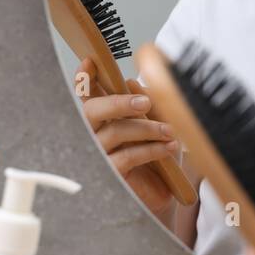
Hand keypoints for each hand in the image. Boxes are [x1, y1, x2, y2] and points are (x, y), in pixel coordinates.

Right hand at [74, 56, 180, 215]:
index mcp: (101, 119)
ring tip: (170, 130)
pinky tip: (169, 148)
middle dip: (117, 102)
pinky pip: (127, 157)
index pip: (85, 95)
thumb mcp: (157, 124)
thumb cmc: (157, 156)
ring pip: (115, 133)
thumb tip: (134, 83)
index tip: (90, 61)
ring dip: (147, 128)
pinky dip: (151, 149)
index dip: (83, 78)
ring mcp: (97, 157)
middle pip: (91, 111)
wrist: (163, 194)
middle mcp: (92, 136)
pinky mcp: (109, 175)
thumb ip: (146, 104)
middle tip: (144, 102)